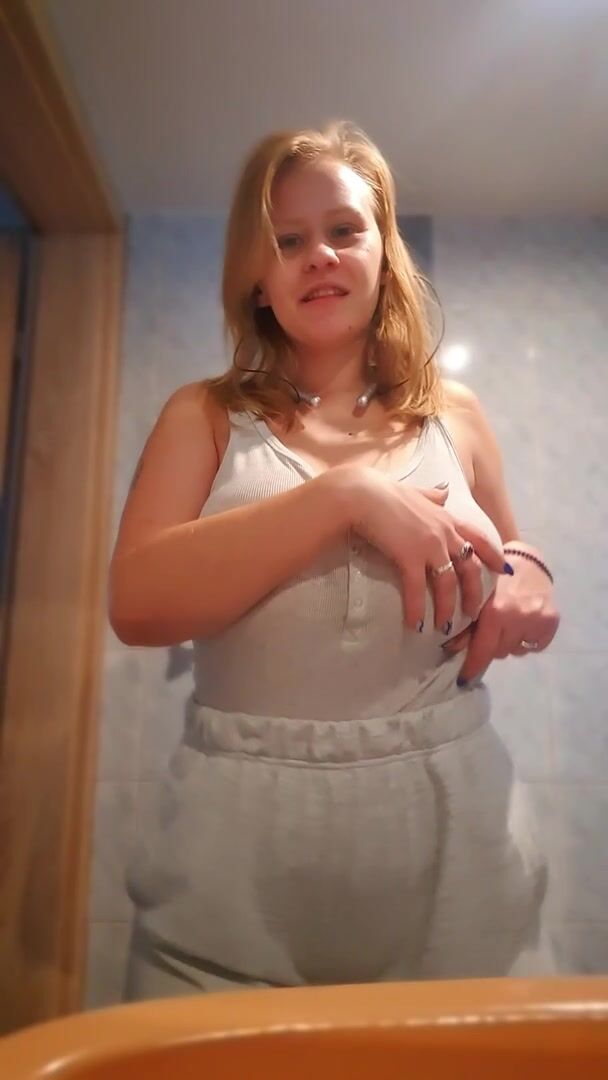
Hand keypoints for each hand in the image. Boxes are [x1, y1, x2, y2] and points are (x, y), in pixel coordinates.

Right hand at [336, 465, 508, 632]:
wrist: (363, 495)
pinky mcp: (409, 557)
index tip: (503, 570)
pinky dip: (417, 608)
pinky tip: (414, 624)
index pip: (479, 537)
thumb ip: (432, 496)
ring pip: (447, 583)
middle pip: (469, 567)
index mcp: (447, 517)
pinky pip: (416, 589)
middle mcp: (444, 532)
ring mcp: (429, 545)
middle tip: (473, 613)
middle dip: (474, 593)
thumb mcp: (416, 492)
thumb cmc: (384, 493)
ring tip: (444, 626)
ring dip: (447, 607)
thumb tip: (444, 492)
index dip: (493, 555)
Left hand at [443, 545, 559, 684]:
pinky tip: (522, 624)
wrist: (527, 561)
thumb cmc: (495, 578)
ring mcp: (538, 621)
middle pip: (499, 652)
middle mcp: (519, 618)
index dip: (472, 666)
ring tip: (507, 624)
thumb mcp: (476, 597)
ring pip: (516, 650)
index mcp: (497, 612)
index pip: (483, 650)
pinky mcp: (552, 623)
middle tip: (489, 631)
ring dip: (508, 642)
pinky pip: (534, 646)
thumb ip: (465, 624)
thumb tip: (450, 650)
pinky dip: (526, 640)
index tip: (464, 680)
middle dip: (491, 645)